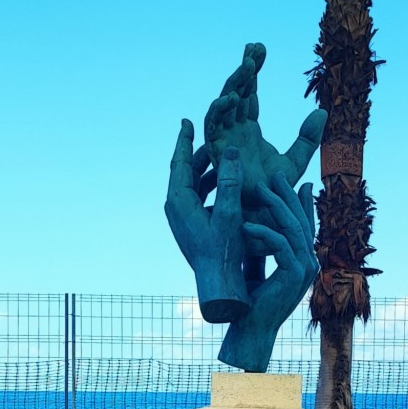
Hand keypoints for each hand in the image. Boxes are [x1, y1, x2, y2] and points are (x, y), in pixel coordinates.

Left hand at [164, 119, 249, 322]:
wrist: (219, 287)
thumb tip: (230, 150)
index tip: (187, 121)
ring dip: (208, 171)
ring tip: (224, 159)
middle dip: (198, 154)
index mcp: (179, 202)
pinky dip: (212, 187)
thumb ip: (229, 181)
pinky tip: (228, 186)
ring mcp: (183, 219)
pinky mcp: (192, 228)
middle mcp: (177, 209)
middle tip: (211, 136)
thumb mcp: (228, 214)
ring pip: (193, 186)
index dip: (184, 140)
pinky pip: (199, 199)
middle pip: (185, 172)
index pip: (179, 162)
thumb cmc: (224, 252)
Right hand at [204, 43, 327, 232]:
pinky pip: (213, 127)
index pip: (250, 93)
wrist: (262, 216)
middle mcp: (234, 131)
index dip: (254, 70)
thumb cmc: (274, 193)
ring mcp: (224, 140)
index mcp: (248, 130)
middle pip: (237, 92)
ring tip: (248, 65)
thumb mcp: (296, 161)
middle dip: (244, 69)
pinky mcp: (216, 152)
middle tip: (255, 47)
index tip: (261, 46)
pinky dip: (219, 111)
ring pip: (224, 104)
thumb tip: (322, 111)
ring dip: (234, 84)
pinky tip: (232, 97)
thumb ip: (307, 138)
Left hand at [218, 173, 319, 371]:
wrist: (252, 329)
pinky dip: (264, 233)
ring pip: (293, 228)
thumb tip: (253, 225)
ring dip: (275, 206)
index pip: (305, 223)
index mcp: (303, 259)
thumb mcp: (258, 266)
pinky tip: (246, 226)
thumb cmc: (252, 300)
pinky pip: (281, 245)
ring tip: (259, 189)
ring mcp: (304, 269)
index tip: (294, 180)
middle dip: (288, 195)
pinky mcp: (293, 275)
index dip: (301, 201)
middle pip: (302, 220)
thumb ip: (262, 248)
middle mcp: (309, 262)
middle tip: (275, 174)